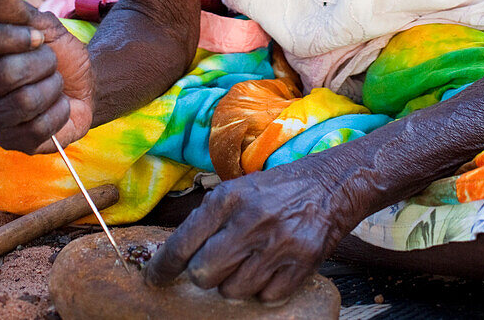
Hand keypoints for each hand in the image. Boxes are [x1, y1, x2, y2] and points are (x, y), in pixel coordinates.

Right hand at [0, 0, 93, 153]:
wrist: (86, 85)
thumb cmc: (59, 53)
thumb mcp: (46, 26)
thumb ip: (21, 11)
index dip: (7, 36)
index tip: (37, 36)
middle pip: (6, 73)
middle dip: (43, 64)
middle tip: (51, 63)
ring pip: (24, 102)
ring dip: (52, 88)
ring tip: (55, 85)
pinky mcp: (12, 141)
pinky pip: (38, 127)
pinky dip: (59, 112)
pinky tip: (58, 106)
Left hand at [144, 158, 354, 301]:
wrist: (329, 186)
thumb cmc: (276, 190)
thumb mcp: (239, 189)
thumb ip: (210, 218)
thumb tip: (177, 254)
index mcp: (229, 198)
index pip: (184, 242)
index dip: (164, 267)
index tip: (154, 279)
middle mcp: (250, 220)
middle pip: (204, 273)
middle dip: (205, 275)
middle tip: (217, 265)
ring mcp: (276, 245)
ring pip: (233, 291)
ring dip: (236, 284)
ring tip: (250, 262)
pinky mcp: (300, 264)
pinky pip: (265, 297)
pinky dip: (264, 290)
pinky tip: (271, 268)